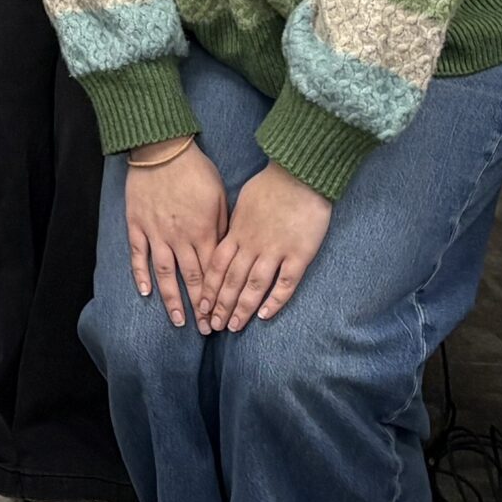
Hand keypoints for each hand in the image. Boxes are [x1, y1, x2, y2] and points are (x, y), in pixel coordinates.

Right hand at [122, 138, 226, 328]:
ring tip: (177, 321)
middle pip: (191, 280)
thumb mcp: (221, 198)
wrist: (163, 149)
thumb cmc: (197, 170)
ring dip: (171, 300)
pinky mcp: (137, 224)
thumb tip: (228, 254)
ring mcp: (156, 232)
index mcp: (204, 232)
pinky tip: (145, 292)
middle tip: (205, 330)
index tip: (222, 317)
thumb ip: (223, 228)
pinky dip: (141, 274)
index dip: (218, 298)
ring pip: (164, 273)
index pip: (213, 274)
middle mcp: (180, 238)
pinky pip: (139, 254)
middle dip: (199, 307)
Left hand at [201, 164, 332, 329]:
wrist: (300, 175)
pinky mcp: (299, 254)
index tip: (200, 306)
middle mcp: (252, 244)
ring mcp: (275, 250)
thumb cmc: (270, 186)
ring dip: (241, 308)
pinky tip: (264, 315)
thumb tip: (224, 241)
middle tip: (211, 326)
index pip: (215, 266)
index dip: (207, 288)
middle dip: (220, 305)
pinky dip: (274, 300)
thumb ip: (233, 226)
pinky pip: (285, 282)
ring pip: (253, 285)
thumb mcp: (241, 204)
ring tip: (233, 327)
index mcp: (236, 232)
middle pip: (231, 281)